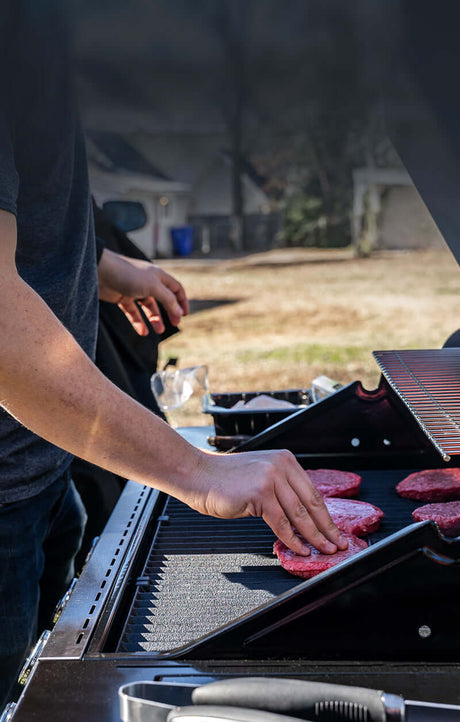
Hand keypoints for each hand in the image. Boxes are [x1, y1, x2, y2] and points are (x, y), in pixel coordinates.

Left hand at [97, 249, 188, 334]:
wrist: (100, 271)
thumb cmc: (128, 274)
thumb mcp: (153, 287)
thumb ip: (168, 299)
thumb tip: (180, 311)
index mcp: (158, 276)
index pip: (175, 288)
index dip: (181, 301)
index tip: (184, 315)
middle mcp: (148, 282)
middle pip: (164, 298)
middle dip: (170, 311)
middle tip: (175, 324)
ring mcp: (134, 290)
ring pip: (148, 307)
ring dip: (155, 319)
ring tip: (158, 331)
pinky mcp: (122, 297)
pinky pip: (133, 312)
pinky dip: (138, 322)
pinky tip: (142, 331)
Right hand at [187, 449, 348, 555]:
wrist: (197, 475)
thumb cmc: (224, 480)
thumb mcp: (259, 476)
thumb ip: (280, 488)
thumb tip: (302, 516)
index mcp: (285, 460)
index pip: (312, 492)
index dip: (325, 515)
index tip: (334, 530)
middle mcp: (281, 466)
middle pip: (311, 503)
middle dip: (327, 528)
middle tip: (337, 543)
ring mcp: (271, 478)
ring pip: (300, 514)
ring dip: (314, 537)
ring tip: (323, 550)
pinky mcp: (260, 493)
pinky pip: (282, 523)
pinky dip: (292, 539)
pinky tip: (300, 549)